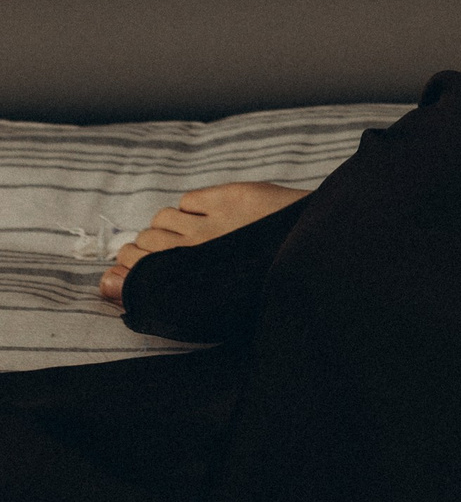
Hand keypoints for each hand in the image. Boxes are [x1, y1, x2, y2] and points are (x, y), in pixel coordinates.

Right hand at [99, 180, 305, 304]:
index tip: (127, 271)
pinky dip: (193, 208)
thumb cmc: (262, 286)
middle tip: (157, 252)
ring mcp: (212, 224)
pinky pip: (189, 200)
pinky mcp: (230, 198)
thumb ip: (161, 294)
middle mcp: (194, 254)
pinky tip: (209, 216)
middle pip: (142, 244)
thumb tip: (109, 284)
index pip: (135, 273)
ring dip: (168, 227)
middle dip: (141, 249)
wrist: (310, 255)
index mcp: (191, 286)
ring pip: (162, 219)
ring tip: (186, 234)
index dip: (125, 270)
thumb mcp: (210, 303)